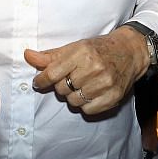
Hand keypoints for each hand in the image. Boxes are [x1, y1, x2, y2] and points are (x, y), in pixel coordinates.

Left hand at [23, 27, 148, 115]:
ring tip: (81, 86)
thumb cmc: (99, 49)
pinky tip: (90, 94)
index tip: (39, 82)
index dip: (42, 80)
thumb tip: (27, 56)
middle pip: (62, 89)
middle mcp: (94, 68)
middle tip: (70, 79)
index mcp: (82, 53)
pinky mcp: (113, 97)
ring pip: (73, 101)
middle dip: (61, 86)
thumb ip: (50, 56)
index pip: (52, 73)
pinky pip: (88, 111)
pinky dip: (85, 105)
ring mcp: (105, 83)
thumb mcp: (75, 47)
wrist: (130, 52)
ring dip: (73, 96)